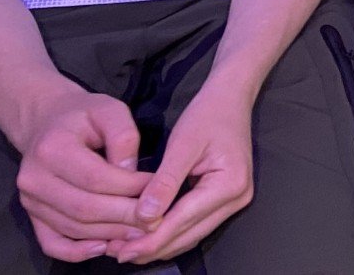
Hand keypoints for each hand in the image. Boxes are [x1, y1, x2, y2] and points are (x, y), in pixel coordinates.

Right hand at [9, 85, 151, 261]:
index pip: (95, 178)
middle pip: (84, 208)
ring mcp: (30, 202)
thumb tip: (134, 177)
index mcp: (52, 148)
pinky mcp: (32, 216)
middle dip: (123, 216)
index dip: (129, 187)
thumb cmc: (84, 114)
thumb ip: (124, 138)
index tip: (157, 188)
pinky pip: (52, 243)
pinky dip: (76, 252)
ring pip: (72, 227)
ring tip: (140, 232)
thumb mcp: (109, 110)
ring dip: (109, 234)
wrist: (47, 122)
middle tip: (155, 220)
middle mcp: (34, 179)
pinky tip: (104, 247)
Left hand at [102, 82, 253, 265]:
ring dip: (159, 245)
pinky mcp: (224, 201)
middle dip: (152, 247)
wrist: (230, 99)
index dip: (151, 238)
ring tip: (125, 250)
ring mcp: (233, 202)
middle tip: (117, 254)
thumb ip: (164, 182)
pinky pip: (194, 226)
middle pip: (189, 235)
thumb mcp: (182, 144)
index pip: (184, 219)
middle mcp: (237, 199)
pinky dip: (169, 234)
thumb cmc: (207, 115)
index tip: (121, 250)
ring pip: (191, 236)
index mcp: (229, 184)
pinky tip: (146, 236)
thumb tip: (143, 218)